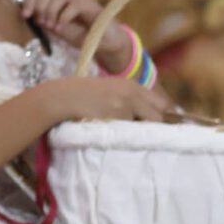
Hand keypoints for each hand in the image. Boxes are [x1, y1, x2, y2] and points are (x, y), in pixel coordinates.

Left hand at [20, 0, 136, 71]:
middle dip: (40, 4)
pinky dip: (62, 18)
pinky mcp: (91, 6)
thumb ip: (45, 20)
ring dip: (50, 11)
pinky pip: (73, 6)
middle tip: (40, 21)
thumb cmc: (80, 32)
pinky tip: (60, 28)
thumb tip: (30, 15)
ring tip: (50, 26)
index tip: (25, 15)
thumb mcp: (57, 27)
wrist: (105, 41)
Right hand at [37, 74, 173, 126]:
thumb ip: (129, 100)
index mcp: (131, 85)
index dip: (161, 117)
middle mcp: (132, 93)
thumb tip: (153, 119)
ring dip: (139, 134)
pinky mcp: (117, 118)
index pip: (162, 103)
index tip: (156, 127)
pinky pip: (131, 134)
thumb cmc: (82, 97)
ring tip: (123, 135)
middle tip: (141, 135)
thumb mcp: (110, 91)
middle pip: (159, 116)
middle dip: (153, 127)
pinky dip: (126, 138)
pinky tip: (113, 135)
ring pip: (146, 127)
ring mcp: (125, 106)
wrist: (61, 98)